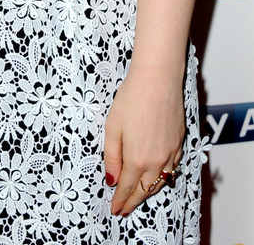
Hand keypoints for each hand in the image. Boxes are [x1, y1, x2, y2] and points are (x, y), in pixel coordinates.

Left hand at [103, 69, 184, 216]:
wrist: (157, 80)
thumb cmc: (131, 99)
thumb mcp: (112, 128)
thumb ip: (112, 156)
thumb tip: (111, 179)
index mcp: (137, 159)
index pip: (126, 188)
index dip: (119, 200)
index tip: (114, 210)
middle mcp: (157, 161)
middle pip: (144, 190)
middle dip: (133, 201)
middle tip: (124, 209)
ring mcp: (171, 153)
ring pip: (160, 182)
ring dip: (148, 192)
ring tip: (138, 197)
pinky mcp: (179, 144)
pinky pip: (172, 169)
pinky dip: (163, 178)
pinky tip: (157, 178)